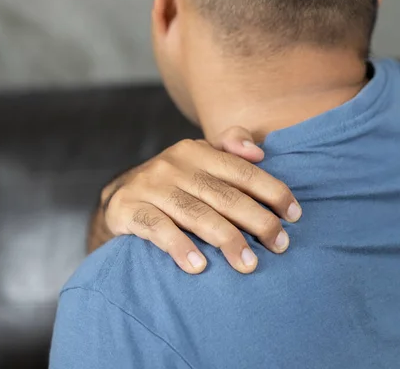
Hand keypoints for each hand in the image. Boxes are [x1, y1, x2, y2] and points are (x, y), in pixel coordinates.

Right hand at [99, 127, 301, 274]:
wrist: (118, 196)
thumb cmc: (171, 182)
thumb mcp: (197, 158)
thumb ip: (228, 148)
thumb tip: (259, 152)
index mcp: (195, 150)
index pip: (241, 171)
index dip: (272, 191)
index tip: (294, 215)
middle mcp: (172, 165)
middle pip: (223, 195)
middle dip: (256, 221)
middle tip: (279, 245)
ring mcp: (150, 187)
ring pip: (195, 213)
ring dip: (226, 239)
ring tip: (248, 264)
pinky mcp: (128, 208)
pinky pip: (157, 229)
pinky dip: (179, 247)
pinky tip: (198, 266)